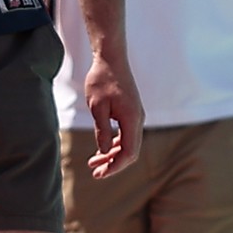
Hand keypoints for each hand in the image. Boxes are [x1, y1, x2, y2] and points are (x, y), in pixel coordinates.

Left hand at [83, 57, 142, 178]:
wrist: (111, 58)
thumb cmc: (102, 80)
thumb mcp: (97, 107)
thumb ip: (101, 130)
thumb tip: (103, 151)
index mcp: (132, 119)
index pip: (128, 152)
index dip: (115, 166)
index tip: (99, 174)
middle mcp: (138, 119)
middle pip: (130, 151)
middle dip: (113, 164)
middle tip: (95, 173)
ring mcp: (136, 115)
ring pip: (128, 143)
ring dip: (113, 154)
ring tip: (94, 163)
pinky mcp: (131, 111)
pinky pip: (126, 134)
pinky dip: (115, 143)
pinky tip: (102, 148)